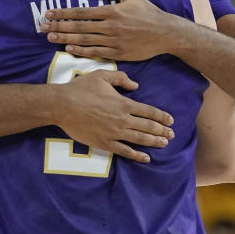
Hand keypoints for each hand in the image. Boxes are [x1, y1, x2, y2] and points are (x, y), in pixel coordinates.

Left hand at [40, 0, 177, 60]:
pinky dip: (81, 51)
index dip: (63, 13)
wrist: (166, 33)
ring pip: (85, 40)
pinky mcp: (118, 53)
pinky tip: (69, 49)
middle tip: (43, 28)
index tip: (49, 13)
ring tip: (51, 38)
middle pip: (79, 27)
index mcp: (111, 11)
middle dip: (59, 26)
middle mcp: (110, 26)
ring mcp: (113, 41)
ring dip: (66, 38)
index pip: (82, 12)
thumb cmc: (148, 12)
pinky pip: (96, 52)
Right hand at [54, 69, 174, 163]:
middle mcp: (122, 119)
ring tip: (164, 144)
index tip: (171, 120)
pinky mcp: (104, 143)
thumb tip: (136, 85)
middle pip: (148, 126)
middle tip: (172, 135)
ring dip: (154, 142)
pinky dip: (137, 155)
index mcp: (124, 103)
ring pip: (140, 139)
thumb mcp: (102, 76)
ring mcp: (114, 133)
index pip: (149, 111)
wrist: (62, 106)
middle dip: (162, 131)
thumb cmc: (81, 89)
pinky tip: (146, 158)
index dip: (162, 116)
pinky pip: (124, 151)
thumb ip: (121, 78)